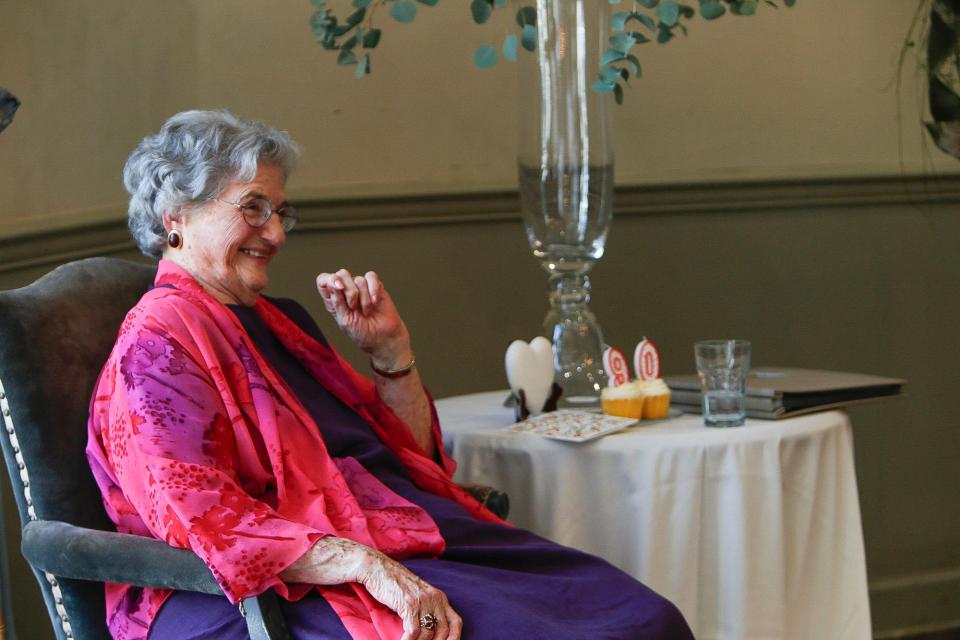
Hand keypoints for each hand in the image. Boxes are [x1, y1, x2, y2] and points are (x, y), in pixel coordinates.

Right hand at [281, 537, 461, 639]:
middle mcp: (435, 598)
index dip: (454, 639)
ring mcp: (422, 601)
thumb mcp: (416, 595)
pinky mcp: (408, 604)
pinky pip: (413, 632)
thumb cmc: (393, 584)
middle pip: (443, 632)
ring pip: (427, 634)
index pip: (456, 622)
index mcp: (439, 596)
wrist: (376, 568)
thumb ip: (426, 610)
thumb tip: (428, 632)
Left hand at [316, 269, 411, 367]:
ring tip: (367, 312)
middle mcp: (346, 291)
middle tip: (353, 306)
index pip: (324, 280)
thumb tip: (332, 283)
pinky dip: (373, 289)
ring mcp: (361, 288)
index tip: (339, 288)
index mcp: (334, 299)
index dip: (329, 279)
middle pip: (342, 274)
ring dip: (363, 298)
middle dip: (349, 290)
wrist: (383, 338)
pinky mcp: (375, 287)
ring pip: (359, 279)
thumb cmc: (362, 332)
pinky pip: (371, 277)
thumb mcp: (345, 321)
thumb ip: (337, 302)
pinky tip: (375, 302)